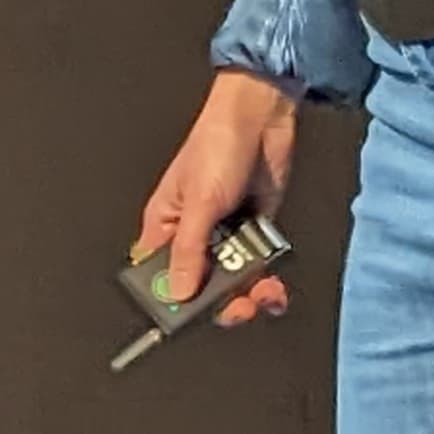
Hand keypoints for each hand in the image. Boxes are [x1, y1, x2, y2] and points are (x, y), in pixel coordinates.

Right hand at [133, 70, 300, 328]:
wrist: (262, 118)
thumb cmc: (217, 144)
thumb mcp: (200, 202)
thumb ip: (190, 251)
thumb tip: (178, 292)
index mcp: (165, 226)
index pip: (158, 275)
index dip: (169, 299)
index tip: (189, 315)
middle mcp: (193, 234)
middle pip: (199, 286)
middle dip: (221, 301)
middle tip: (238, 304)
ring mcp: (225, 233)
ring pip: (233, 281)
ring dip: (251, 292)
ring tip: (265, 291)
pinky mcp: (254, 229)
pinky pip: (259, 267)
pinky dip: (268, 279)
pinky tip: (275, 284)